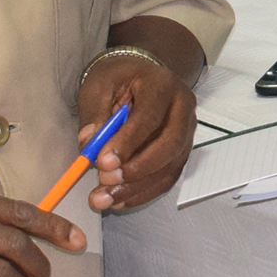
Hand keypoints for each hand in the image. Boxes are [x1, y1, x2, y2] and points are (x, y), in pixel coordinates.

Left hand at [76, 49, 195, 212]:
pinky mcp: (181, 151)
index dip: (128, 142)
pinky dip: (143, 193)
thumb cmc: (119, 79)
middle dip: (137, 168)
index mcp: (163, 84)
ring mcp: (187, 131)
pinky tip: (119, 200)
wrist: (140, 76)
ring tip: (104, 198)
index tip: (102, 162)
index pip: (150, 116)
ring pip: (170, 166)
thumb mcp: (98, 86)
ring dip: (137, 187)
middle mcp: (182, 108)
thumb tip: (90, 145)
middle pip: (170, 144)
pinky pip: (167, 177)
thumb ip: (94, 113)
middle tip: (106, 180)